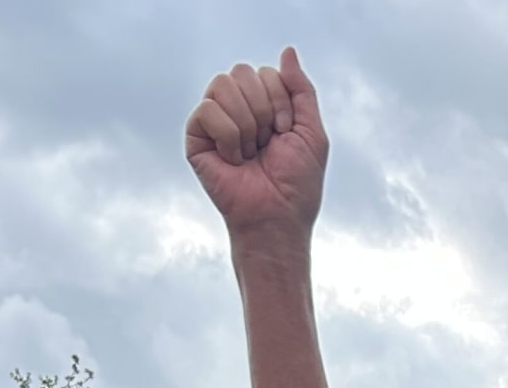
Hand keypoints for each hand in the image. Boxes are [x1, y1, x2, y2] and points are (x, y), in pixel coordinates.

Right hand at [186, 48, 327, 239]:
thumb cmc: (297, 183)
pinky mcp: (196, 137)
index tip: (285, 134)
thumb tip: (288, 51)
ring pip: (223, 84)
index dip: (281, 103)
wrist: (277, 217)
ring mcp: (214, 120)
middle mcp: (236, 108)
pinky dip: (228, 136)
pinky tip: (232, 159)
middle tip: (266, 143)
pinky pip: (207, 110)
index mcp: (263, 104)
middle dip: (263, 109)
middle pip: (242, 71)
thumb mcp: (311, 132)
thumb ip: (301, 89)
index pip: (267, 73)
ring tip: (249, 153)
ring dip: (246, 124)